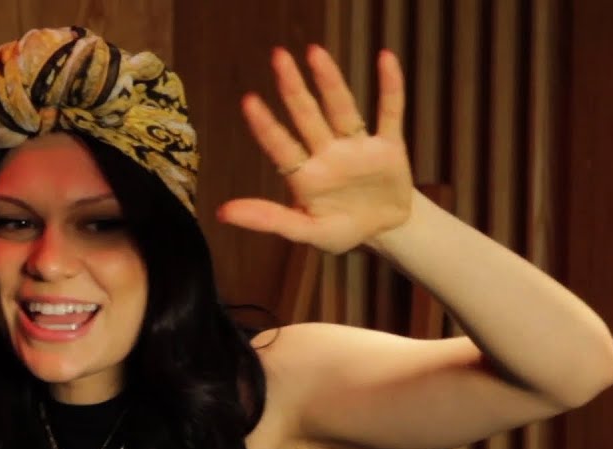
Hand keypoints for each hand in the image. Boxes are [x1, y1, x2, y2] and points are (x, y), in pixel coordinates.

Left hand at [216, 45, 413, 254]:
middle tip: (278, 57)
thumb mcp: (306, 231)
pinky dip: (390, 87)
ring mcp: (357, 147)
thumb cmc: (341, 230)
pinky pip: (390, 112)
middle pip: (307, 116)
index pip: (280, 146)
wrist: (383, 230)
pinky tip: (385, 59)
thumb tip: (222, 212)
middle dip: (293, 89)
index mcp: (304, 175)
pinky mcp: (389, 147)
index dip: (266, 126)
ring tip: (315, 52)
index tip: (249, 101)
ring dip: (330, 81)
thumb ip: (270, 219)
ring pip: (342, 108)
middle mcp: (327, 154)